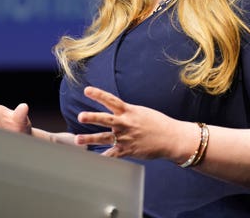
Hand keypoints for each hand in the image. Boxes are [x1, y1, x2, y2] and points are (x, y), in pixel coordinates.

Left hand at [74, 86, 192, 161]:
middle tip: (80, 116)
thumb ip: (126, 112)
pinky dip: (103, 158)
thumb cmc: (157, 123)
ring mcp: (126, 137)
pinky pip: (113, 155)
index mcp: (129, 111)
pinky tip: (93, 160)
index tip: (86, 90)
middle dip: (92, 118)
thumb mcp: (141, 112)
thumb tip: (115, 110)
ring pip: (104, 138)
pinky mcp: (128, 150)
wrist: (171, 138)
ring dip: (90, 139)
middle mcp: (125, 123)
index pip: (111, 100)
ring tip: (77, 139)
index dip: (98, 94)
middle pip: (105, 119)